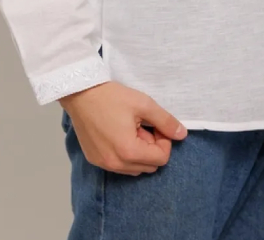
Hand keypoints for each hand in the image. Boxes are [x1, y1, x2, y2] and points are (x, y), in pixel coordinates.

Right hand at [61, 81, 187, 175]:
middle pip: (149, 166)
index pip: (161, 159)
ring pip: (135, 169)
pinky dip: (126, 154)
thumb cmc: (113, 97)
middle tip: (143, 126)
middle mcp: (115, 164)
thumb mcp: (144, 105)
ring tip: (131, 129)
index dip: (164, 141)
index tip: (155, 125)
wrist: (82, 94)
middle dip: (152, 147)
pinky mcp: (95, 161)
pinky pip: (120, 166)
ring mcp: (103, 165)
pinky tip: (119, 134)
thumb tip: (182, 135)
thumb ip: (165, 121)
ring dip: (139, 152)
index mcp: (129, 152)